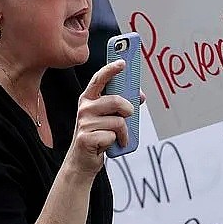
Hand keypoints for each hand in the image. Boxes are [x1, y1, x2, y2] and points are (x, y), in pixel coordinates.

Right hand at [66, 60, 133, 176]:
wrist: (82, 161)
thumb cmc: (97, 136)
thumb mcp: (109, 117)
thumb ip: (122, 105)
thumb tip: (140, 96)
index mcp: (88, 99)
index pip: (99, 79)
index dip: (111, 69)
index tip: (123, 62)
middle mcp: (84, 108)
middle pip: (115, 101)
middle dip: (128, 110)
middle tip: (128, 116)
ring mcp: (84, 123)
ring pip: (118, 121)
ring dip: (124, 132)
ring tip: (119, 137)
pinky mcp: (86, 138)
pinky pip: (113, 136)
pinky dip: (118, 141)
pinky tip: (111, 144)